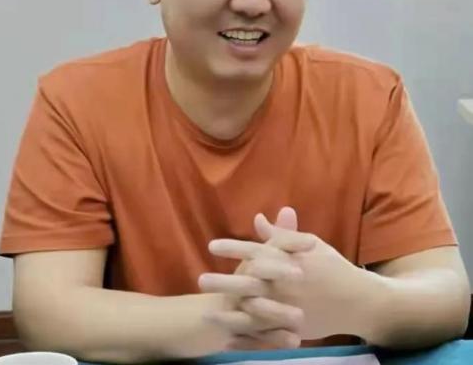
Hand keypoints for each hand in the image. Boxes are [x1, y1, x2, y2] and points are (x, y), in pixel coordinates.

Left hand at [204, 210, 370, 340]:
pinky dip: (246, 335)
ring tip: (206, 311)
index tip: (211, 246)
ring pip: (254, 311)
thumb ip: (281, 235)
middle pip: (249, 282)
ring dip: (229, 311)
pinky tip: (226, 337)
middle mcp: (285, 283)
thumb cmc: (331, 267)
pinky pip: (265, 333)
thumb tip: (258, 219)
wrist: (357, 300)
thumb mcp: (308, 245)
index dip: (232, 248)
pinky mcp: (292, 326)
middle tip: (200, 280)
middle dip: (224, 281)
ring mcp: (289, 307)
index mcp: (288, 260)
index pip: (255, 251)